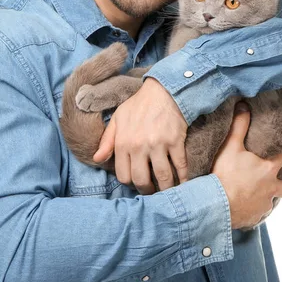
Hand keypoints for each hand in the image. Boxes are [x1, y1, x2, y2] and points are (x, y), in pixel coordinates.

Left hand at [92, 77, 187, 193]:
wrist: (163, 90)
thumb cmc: (138, 105)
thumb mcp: (118, 119)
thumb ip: (107, 141)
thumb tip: (97, 159)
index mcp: (123, 143)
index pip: (123, 175)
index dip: (130, 182)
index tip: (136, 182)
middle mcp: (139, 146)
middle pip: (142, 180)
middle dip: (147, 190)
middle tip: (152, 190)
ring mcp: (159, 145)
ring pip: (163, 177)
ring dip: (166, 188)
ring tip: (167, 190)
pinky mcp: (176, 142)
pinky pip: (180, 166)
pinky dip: (183, 178)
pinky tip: (184, 183)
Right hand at [212, 102, 281, 229]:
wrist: (216, 204)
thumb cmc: (224, 174)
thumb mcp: (231, 146)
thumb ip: (239, 126)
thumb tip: (244, 106)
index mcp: (268, 169)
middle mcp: (271, 188)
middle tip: (274, 181)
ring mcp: (264, 205)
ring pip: (272, 202)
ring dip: (267, 198)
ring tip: (254, 194)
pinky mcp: (255, 218)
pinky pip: (258, 214)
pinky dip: (253, 210)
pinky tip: (242, 206)